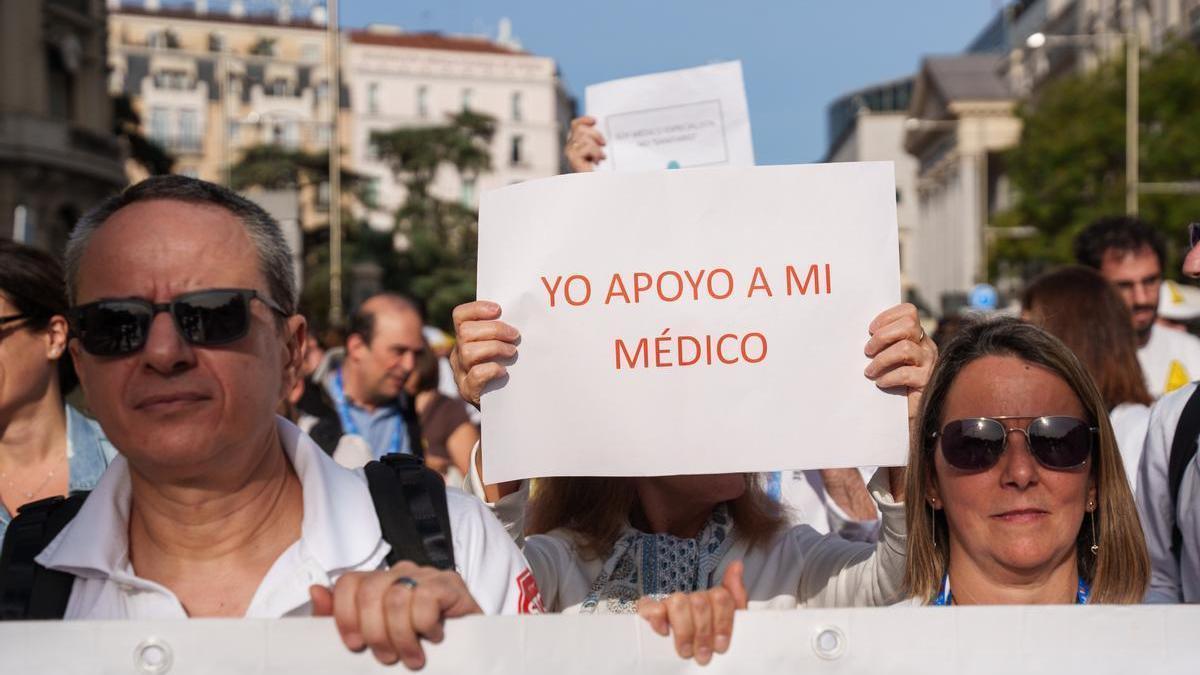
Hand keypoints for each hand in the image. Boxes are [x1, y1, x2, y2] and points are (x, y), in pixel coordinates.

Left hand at [310, 562, 482, 669]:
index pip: (348, 583)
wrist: (462, 655)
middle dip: (375, 633)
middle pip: (370, 592)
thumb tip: (316, 590)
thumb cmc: (413, 646)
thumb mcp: (371, 638)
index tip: (355, 645)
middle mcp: (399, 573)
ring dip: (402, 637)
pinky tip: (434, 637)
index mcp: (377, 583)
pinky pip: (426, 598)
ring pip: (397, 598)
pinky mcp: (450, 583)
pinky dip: (426, 625)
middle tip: (387, 658)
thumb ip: (339, 618)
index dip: (345, 616)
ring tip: (412, 657)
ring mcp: (426, 575)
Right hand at [450, 301, 518, 408]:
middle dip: (494, 330)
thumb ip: (502, 332)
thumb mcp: (500, 346)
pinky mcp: (468, 390)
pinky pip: (476, 374)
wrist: (504, 404)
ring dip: (495, 348)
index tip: (499, 310)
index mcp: (464, 338)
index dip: (477, 309)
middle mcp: (457, 353)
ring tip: (512, 353)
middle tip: (514, 335)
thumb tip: (522, 314)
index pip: (460, 315)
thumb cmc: (506, 368)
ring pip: (468, 352)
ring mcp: (460, 373)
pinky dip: (492, 369)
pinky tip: (504, 371)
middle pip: (465, 332)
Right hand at [565, 116, 605, 171]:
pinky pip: (586, 147)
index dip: (584, 120)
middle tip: (603, 145)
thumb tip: (593, 122)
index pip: (576, 125)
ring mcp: (570, 155)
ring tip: (600, 158)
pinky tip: (596, 160)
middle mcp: (570, 149)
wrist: (594, 189)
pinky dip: (594, 152)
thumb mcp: (596, 151)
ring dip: (596, 147)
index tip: (594, 121)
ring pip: (584, 137)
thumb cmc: (596, 173)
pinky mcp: (573, 161)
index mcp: (575, 145)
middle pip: (581, 129)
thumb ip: (592, 139)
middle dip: (595, 135)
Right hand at [636, 561, 747, 664]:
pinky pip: (650, 606)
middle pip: (700, 602)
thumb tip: (737, 566)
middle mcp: (690, 598)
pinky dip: (658, 618)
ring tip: (686, 651)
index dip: (722, 622)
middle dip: (703, 632)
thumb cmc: (705, 638)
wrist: (680, 655)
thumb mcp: (727, 621)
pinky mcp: (649, 610)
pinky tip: (665, 632)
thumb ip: (735, 595)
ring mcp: (670, 602)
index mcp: (710, 599)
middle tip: (703, 654)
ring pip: (678, 603)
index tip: (721, 645)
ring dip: (683, 630)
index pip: (721, 597)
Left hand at [863, 303, 936, 421]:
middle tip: (867, 351)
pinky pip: (906, 374)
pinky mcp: (927, 382)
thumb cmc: (894, 386)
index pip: (909, 312)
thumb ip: (883, 346)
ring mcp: (929, 364)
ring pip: (906, 348)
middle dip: (882, 336)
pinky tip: (880, 383)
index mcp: (917, 337)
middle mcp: (926, 347)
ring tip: (869, 371)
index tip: (870, 330)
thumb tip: (861, 336)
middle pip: (908, 324)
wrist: (909, 416)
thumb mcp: (889, 361)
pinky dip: (889, 377)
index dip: (887, 317)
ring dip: (882, 359)